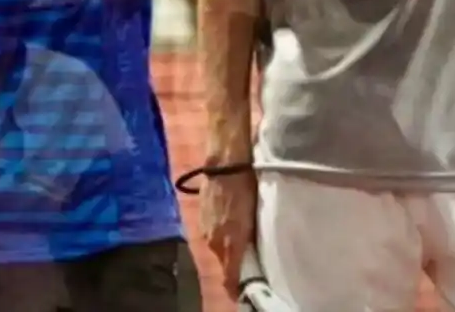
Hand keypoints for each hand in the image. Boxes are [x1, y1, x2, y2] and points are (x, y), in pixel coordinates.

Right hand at [200, 169, 256, 299]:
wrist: (225, 164)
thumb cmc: (246, 188)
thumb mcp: (254, 217)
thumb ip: (250, 241)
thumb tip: (251, 256)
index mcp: (230, 244)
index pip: (230, 277)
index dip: (236, 287)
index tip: (244, 291)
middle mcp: (214, 242)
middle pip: (224, 264)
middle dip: (233, 266)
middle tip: (248, 262)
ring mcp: (205, 230)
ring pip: (217, 248)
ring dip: (226, 248)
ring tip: (239, 240)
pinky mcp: (200, 218)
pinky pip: (212, 234)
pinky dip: (220, 234)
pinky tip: (229, 224)